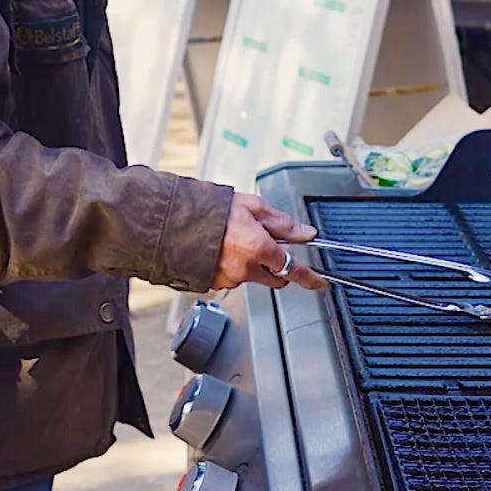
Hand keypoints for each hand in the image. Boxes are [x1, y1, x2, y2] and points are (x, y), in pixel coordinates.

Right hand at [211, 193, 325, 291]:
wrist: (170, 221)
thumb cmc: (208, 210)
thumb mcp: (252, 206)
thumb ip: (282, 223)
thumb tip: (304, 233)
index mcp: (258, 248)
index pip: (293, 269)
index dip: (310, 277)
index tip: (319, 283)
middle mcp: (245, 269)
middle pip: (275, 277)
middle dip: (277, 266)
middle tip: (267, 246)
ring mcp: (228, 279)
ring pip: (252, 276)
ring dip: (250, 263)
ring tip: (233, 240)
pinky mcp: (213, 283)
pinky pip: (231, 277)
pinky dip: (231, 266)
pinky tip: (220, 249)